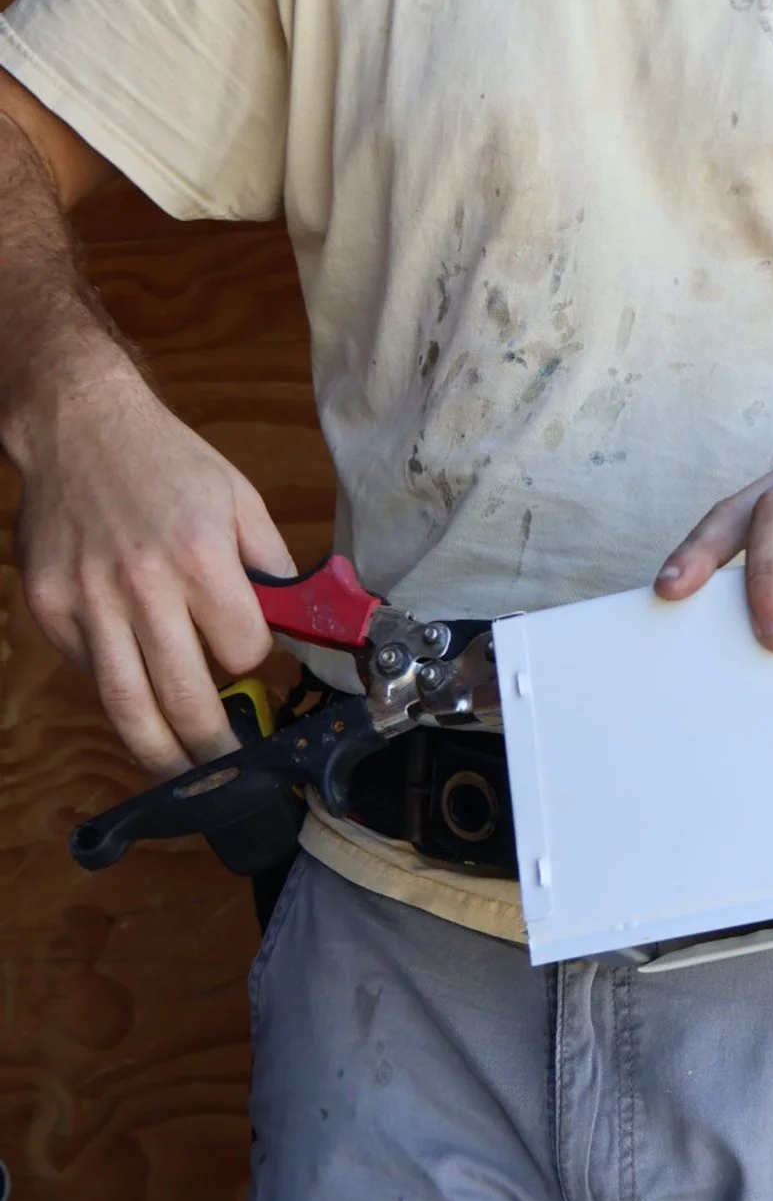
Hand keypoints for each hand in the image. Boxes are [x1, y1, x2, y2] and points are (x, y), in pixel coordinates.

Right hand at [15, 354, 297, 776]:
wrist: (81, 425)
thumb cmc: (168, 461)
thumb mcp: (239, 497)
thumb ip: (269, 563)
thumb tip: (295, 623)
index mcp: (202, 554)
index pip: (241, 649)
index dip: (252, 660)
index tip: (250, 657)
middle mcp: (144, 583)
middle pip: (183, 696)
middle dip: (213, 747)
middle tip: (230, 771)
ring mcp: (88, 600)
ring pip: (125, 703)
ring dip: (158, 754)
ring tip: (182, 775)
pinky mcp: (49, 607)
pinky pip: (86, 668)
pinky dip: (111, 685)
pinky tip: (131, 684)